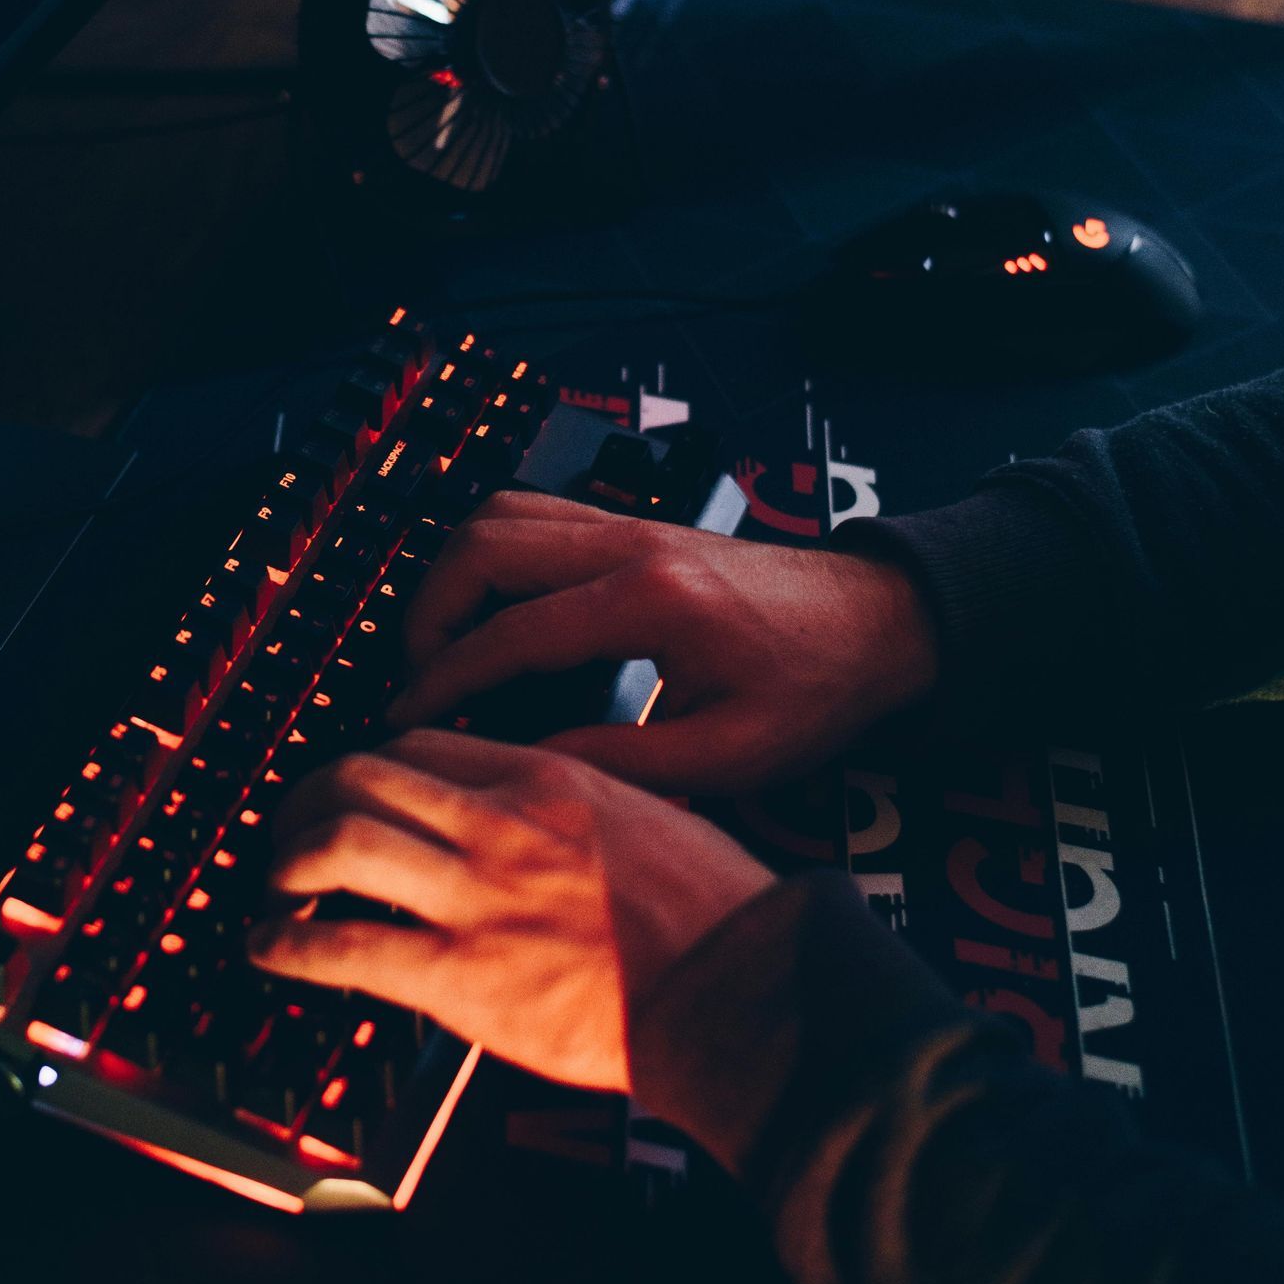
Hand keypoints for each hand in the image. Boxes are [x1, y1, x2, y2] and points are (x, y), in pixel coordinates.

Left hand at [247, 730, 773, 1093]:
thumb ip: (577, 809)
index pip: (422, 743)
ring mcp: (478, 899)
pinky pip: (344, 945)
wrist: (742, 994)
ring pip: (338, 841)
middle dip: (307, 798)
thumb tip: (533, 820)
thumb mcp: (649, 816)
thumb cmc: (718, 917)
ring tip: (274, 884)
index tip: (355, 786)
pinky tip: (271, 948)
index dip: (370, 762)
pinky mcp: (462, 977)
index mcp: (550, 779)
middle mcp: (502, 824)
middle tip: (290, 828)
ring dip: (286, 861)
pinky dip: (288, 943)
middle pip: (361, 775)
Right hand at [390, 491, 937, 796]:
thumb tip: (528, 768)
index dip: (446, 680)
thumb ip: (621, 763)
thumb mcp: (727, 755)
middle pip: (485, 546)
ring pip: (501, 515)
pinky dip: (489, 555)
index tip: (405, 719)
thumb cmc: (816, 688)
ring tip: (439, 647)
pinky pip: (534, 515)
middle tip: (414, 680)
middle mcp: (632, 544)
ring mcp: (630, 524)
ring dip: (452, 575)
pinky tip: (486, 611)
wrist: (879, 622)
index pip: (514, 632)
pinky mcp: (633, 525)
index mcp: (654, 602)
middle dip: (428, 612)